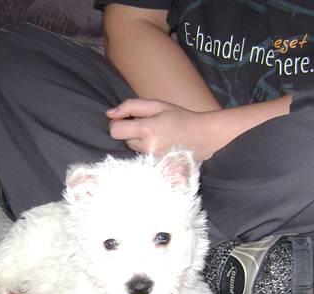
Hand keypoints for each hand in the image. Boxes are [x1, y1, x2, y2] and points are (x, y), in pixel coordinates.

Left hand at [106, 99, 221, 161]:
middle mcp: (148, 148)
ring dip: (140, 142)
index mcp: (147, 129)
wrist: (204, 136)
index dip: (118, 123)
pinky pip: (142, 158)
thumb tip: (109, 114)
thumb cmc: (180, 118)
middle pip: (124, 141)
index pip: (114, 131)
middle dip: (132, 132)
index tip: (127, 120)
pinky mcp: (158, 168)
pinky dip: (148, 152)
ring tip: (159, 136)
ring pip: (133, 150)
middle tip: (151, 126)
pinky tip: (161, 146)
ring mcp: (153, 160)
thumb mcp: (157, 105)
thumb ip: (131, 106)